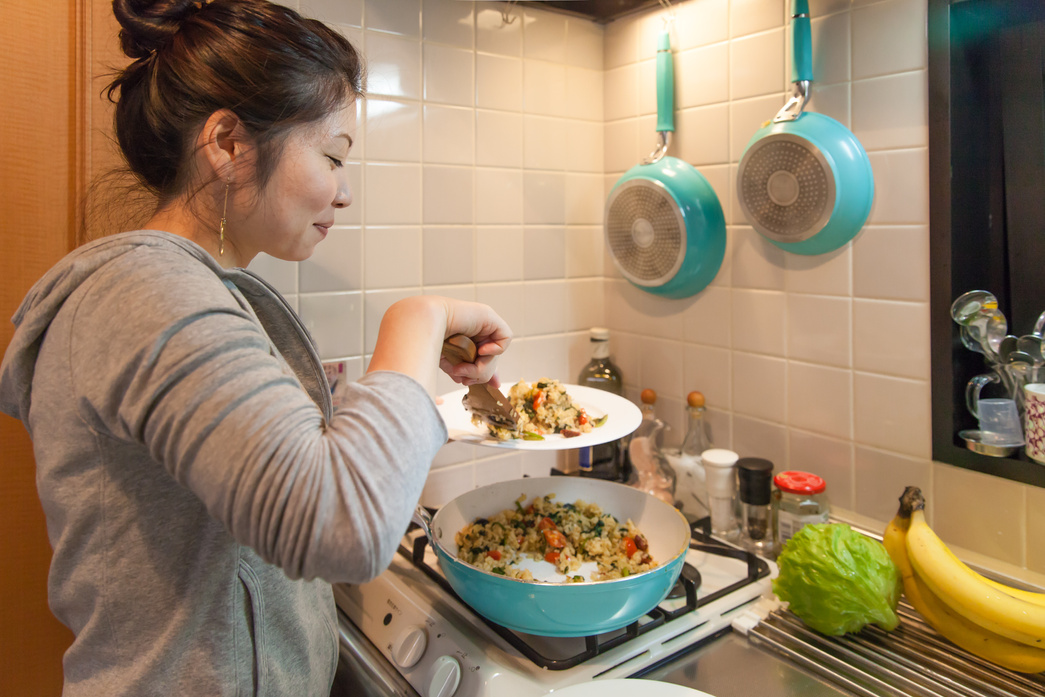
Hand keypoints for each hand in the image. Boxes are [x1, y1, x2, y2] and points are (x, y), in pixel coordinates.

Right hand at [367, 296, 511, 395]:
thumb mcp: (446, 363)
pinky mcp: (489, 317)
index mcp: (465, 341)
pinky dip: (494, 350)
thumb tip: (489, 385)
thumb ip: (464, 373)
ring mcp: (483, 324)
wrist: (420, 322)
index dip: (488, 373)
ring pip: (495, 356)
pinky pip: (505, 339)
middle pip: (490, 362)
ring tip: (461, 368)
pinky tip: (480, 349)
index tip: (493, 386)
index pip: (485, 359)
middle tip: (462, 376)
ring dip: (479, 368)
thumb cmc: (424, 343)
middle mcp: (475, 332)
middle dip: (478, 375)